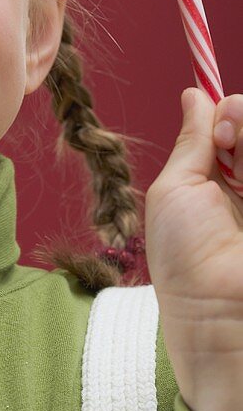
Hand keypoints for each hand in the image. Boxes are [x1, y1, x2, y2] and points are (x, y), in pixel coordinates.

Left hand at [144, 87, 242, 410]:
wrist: (221, 316)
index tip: (219, 128)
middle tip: (228, 143)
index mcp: (223, 179)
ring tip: (239, 168)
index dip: (230, 113)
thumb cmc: (185, 260)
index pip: (236, 120)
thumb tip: (195, 94)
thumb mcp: (175, 191)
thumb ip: (192, 142)